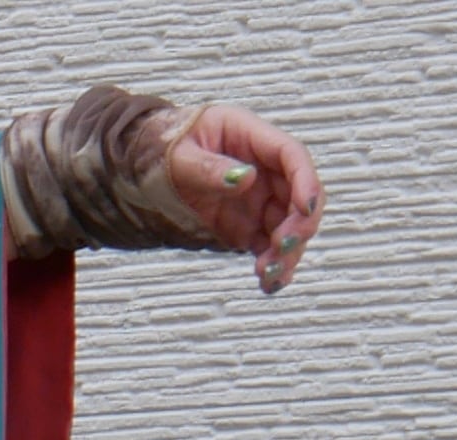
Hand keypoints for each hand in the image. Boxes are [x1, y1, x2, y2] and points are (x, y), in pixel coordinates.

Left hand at [159, 102, 326, 291]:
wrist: (150, 167)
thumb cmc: (167, 148)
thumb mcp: (180, 154)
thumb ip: (209, 168)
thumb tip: (245, 178)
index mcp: (252, 139)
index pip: (291, 156)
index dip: (305, 181)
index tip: (305, 208)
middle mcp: (263, 171)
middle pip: (298, 195)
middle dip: (301, 223)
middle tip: (283, 247)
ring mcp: (257, 201)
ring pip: (288, 226)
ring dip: (287, 252)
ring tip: (268, 273)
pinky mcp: (246, 228)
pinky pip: (267, 247)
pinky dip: (271, 266)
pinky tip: (269, 283)